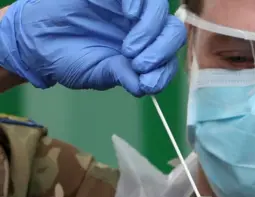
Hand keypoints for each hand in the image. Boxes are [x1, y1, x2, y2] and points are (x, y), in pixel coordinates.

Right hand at [0, 0, 185, 96]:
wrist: (36, 38)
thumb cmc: (69, 58)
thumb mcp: (98, 74)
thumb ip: (121, 76)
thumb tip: (144, 86)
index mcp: (142, 52)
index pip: (168, 59)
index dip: (164, 71)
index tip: (147, 82)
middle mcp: (142, 29)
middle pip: (172, 32)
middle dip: (162, 51)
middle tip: (140, 64)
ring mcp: (130, 9)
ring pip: (159, 10)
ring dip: (151, 31)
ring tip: (130, 48)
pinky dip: (140, 3)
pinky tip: (129, 14)